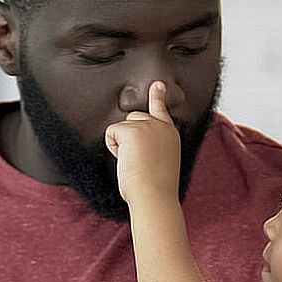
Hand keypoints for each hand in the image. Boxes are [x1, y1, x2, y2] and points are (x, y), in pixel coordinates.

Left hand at [104, 80, 182, 205]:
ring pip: (122, 127)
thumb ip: (152, 146)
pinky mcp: (132, 130)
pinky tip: (126, 160)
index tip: (157, 84)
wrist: (154, 196)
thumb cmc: (155, 188)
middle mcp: (161, 125)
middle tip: (138, 161)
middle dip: (128, 136)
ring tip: (134, 163)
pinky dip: (113, 148)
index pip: (162, 110)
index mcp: (170, 134)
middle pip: (134, 118)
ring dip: (121, 145)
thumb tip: (133, 145)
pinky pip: (112, 133)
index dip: (158, 97)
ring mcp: (147, 125)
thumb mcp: (160, 162)